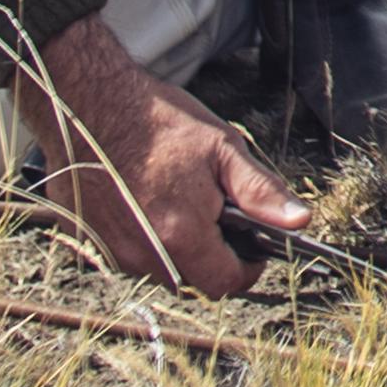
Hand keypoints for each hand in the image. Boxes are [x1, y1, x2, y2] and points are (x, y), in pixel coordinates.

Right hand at [16, 17, 306, 300]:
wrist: (85, 102)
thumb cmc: (157, 122)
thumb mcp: (222, 148)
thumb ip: (261, 192)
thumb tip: (300, 221)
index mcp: (182, 236)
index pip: (224, 284)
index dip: (246, 268)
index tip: (252, 246)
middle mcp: (143, 255)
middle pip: (191, 279)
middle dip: (210, 255)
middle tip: (213, 212)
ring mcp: (111, 249)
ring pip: (158, 268)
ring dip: (174, 246)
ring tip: (175, 198)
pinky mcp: (86, 239)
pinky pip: (126, 253)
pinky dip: (140, 236)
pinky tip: (141, 198)